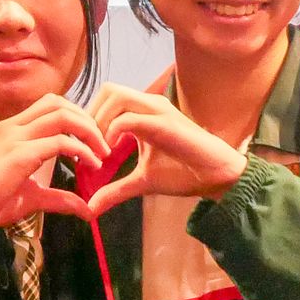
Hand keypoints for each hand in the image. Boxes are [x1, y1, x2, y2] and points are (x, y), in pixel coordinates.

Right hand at [0, 94, 110, 233]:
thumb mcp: (32, 196)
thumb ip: (58, 198)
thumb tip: (85, 208)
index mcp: (12, 129)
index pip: (50, 105)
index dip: (76, 116)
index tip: (92, 139)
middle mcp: (13, 127)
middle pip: (59, 103)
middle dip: (87, 120)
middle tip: (103, 143)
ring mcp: (15, 137)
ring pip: (62, 116)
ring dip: (88, 131)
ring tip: (102, 153)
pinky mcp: (19, 154)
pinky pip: (59, 142)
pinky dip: (81, 151)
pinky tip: (91, 165)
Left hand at [82, 87, 248, 215]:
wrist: (216, 176)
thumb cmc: (184, 172)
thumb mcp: (141, 182)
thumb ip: (115, 191)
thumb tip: (90, 209)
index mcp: (143, 113)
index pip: (106, 99)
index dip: (90, 119)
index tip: (83, 147)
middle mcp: (149, 104)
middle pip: (107, 89)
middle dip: (90, 115)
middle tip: (86, 145)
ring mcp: (157, 110)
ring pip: (115, 95)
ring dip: (99, 121)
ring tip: (98, 149)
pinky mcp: (164, 122)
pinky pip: (129, 117)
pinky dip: (112, 132)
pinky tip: (109, 154)